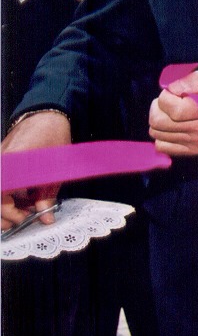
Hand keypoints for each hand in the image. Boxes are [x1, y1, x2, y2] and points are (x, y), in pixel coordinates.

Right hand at [0, 110, 69, 229]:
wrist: (46, 116)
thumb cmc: (52, 137)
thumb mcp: (55, 170)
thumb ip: (47, 195)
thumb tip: (45, 216)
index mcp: (11, 166)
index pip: (0, 198)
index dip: (10, 213)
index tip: (25, 218)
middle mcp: (1, 164)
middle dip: (5, 213)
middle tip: (22, 219)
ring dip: (7, 204)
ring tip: (25, 208)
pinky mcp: (1, 161)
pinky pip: (2, 181)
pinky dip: (9, 193)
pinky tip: (23, 196)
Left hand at [149, 66, 197, 155]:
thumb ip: (196, 79)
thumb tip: (172, 86)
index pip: (170, 108)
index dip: (165, 96)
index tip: (175, 90)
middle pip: (159, 122)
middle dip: (158, 107)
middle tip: (170, 100)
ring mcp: (197, 143)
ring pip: (158, 134)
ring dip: (159, 120)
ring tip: (173, 111)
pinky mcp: (194, 150)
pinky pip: (163, 147)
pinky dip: (162, 135)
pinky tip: (173, 125)